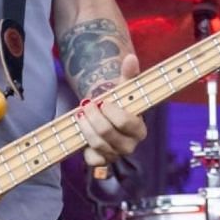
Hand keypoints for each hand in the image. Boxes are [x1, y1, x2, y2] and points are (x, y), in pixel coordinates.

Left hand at [75, 52, 147, 167]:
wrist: (107, 118)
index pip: (125, 122)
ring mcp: (116, 155)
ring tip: (79, 115)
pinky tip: (83, 133)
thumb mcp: (123, 88)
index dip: (110, 111)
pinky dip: (85, 147)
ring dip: (84, 126)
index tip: (102, 101)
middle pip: (107, 133)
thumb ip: (129, 74)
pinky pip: (92, 160)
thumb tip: (130, 58)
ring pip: (97, 143)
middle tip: (86, 105)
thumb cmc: (117, 103)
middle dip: (93, 117)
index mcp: (140, 129)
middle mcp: (130, 145)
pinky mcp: (102, 161)